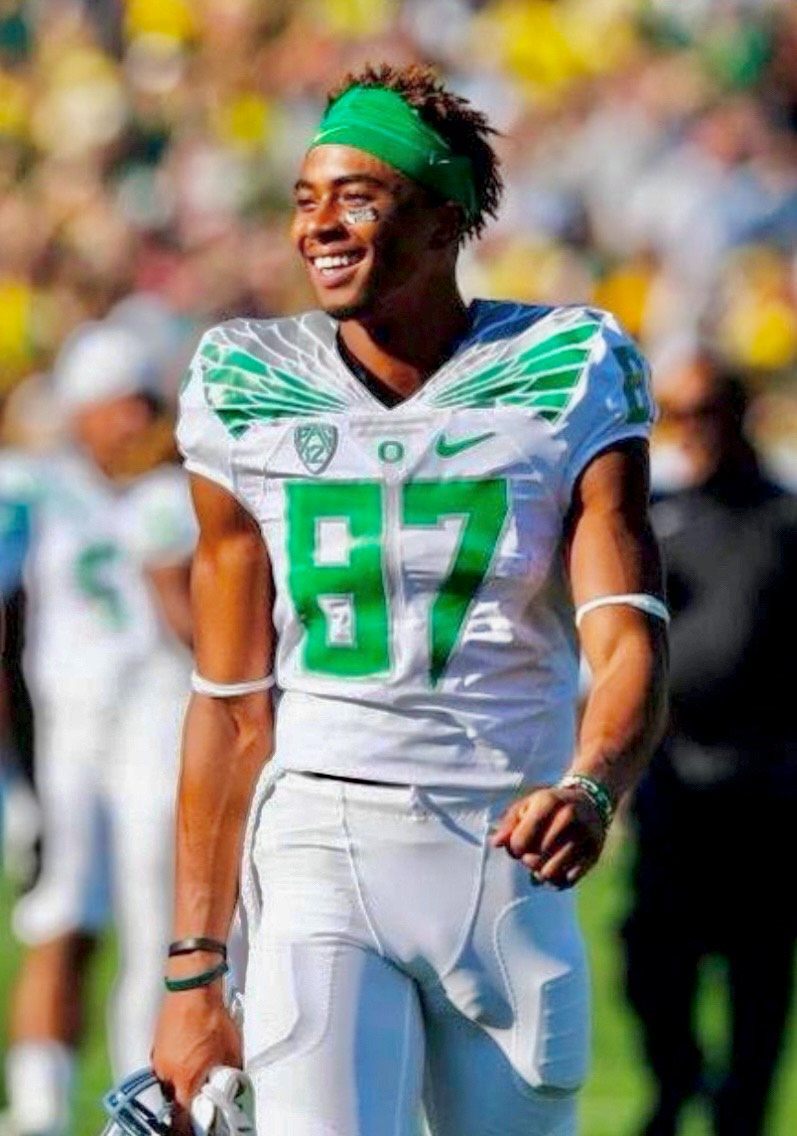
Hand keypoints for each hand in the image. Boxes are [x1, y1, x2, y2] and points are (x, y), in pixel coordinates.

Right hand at [151, 985, 241, 1135]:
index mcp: (185, 1078)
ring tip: (196, 1071)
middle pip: (174, 1100)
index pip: (182, 1115)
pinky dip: (175, 1067)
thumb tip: (234, 1085)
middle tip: (199, 1095)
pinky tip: (188, 1055)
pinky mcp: (157, 1046)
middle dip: (186, 1101)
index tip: (195, 1125)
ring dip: (180, 1083)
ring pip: (168, 1083)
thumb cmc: (212, 1016)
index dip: (189, 1123)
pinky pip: (165, 1066)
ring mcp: (159, 1059)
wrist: (193, 987)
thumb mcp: (230, 1049)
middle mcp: (167, 1073)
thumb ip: (229, 1073)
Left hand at [490, 785, 606, 887]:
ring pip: (551, 872)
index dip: (514, 849)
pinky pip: (569, 880)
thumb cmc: (549, 807)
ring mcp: (584, 835)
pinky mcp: (594, 852)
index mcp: (549, 802)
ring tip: (540, 867)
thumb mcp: (527, 806)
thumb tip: (496, 843)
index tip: (518, 845)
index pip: (521, 841)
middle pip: (535, 859)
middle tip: (530, 856)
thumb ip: (508, 824)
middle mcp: (568, 816)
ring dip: (541, 874)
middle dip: (528, 861)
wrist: (589, 802)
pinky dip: (557, 881)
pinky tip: (555, 871)